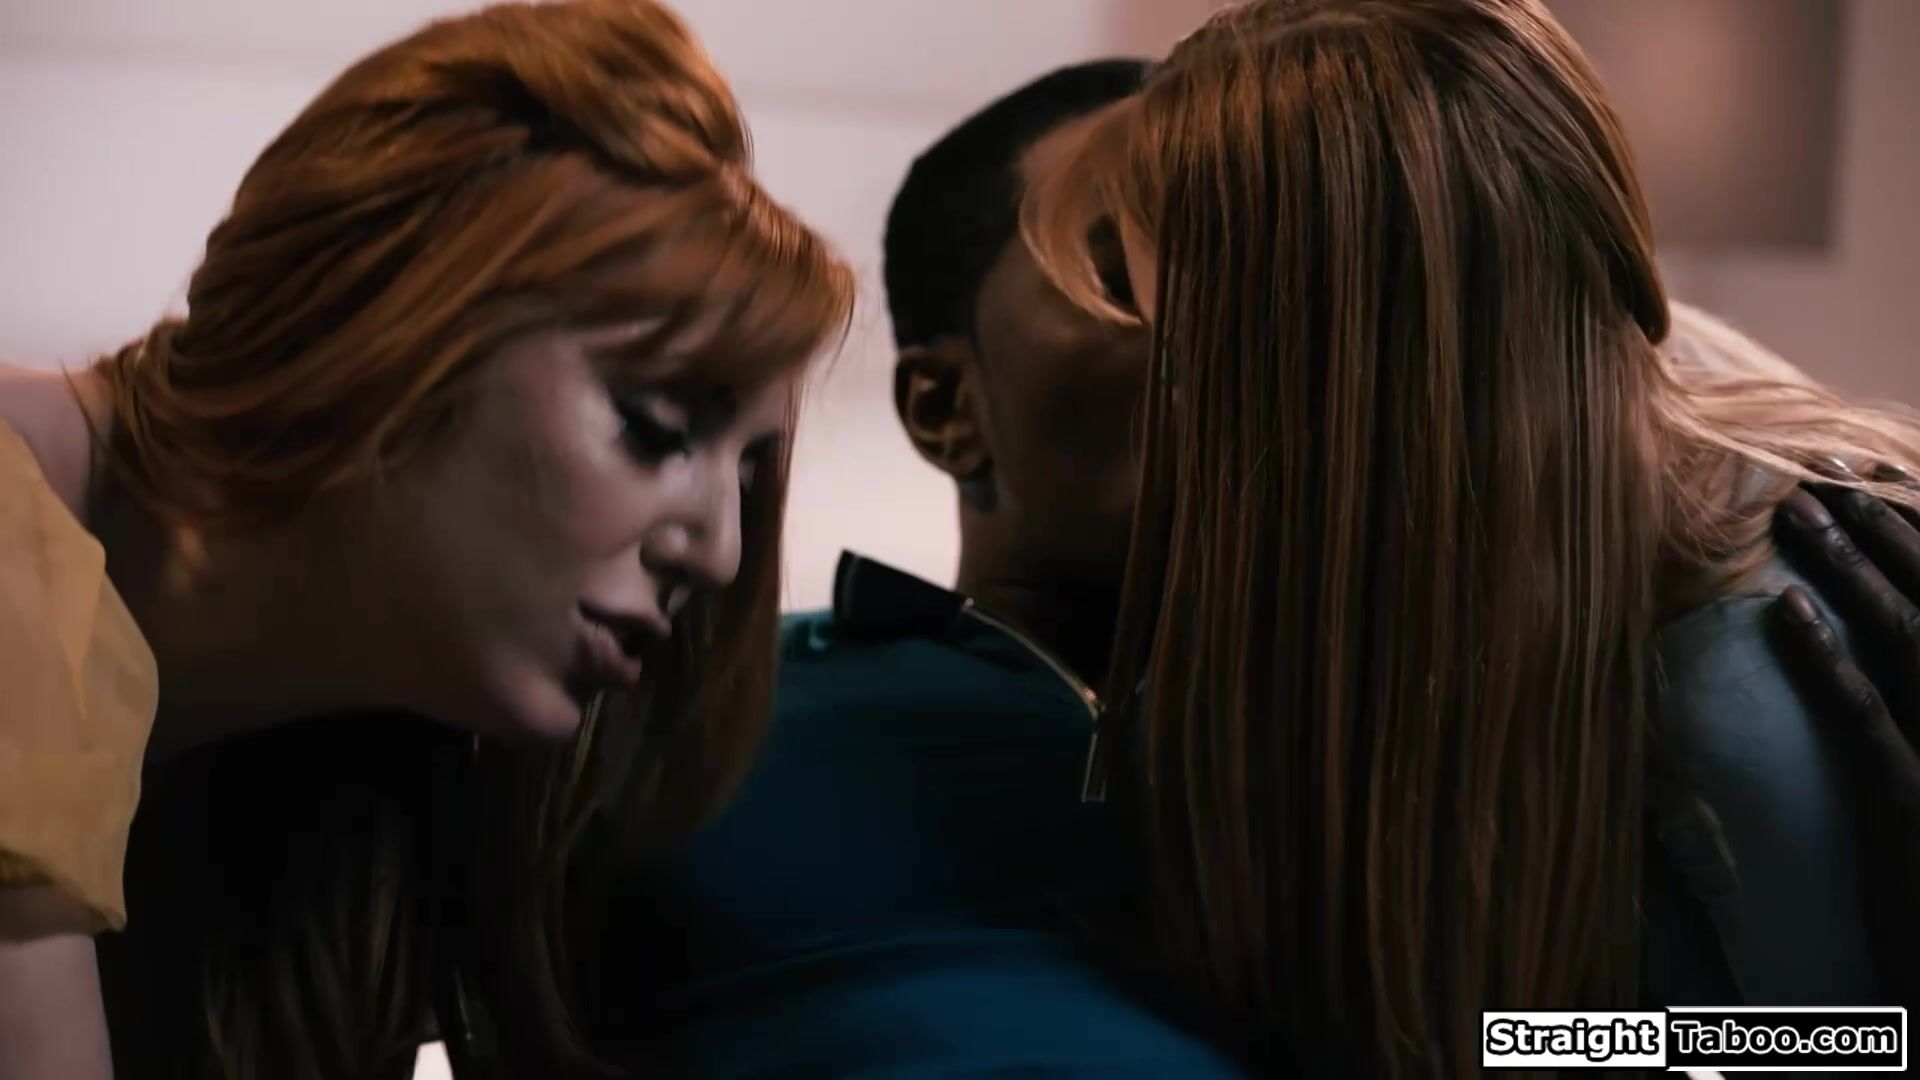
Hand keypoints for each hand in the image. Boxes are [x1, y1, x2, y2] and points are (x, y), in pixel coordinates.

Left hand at [1768, 473, 1919, 1007]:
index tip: (1872, 472)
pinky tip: (1786, 610)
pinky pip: (1866, 719)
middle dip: (1888, 525)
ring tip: (1797, 510)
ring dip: (1852, 567)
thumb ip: (1910, 694)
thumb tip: (1872, 625)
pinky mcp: (1912, 802)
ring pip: (1910, 640)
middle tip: (1828, 464)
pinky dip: (1826, 658)